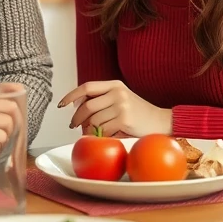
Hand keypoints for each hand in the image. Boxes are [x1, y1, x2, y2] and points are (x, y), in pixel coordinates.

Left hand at [57, 80, 172, 136]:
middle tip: (74, 126)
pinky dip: (100, 136)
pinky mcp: (125, 119)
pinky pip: (103, 130)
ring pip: (94, 120)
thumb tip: (75, 106)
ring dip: (89, 130)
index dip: (71, 95)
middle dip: (77, 118)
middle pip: (87, 105)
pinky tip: (104, 137)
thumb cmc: (138, 113)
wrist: (161, 121)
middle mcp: (118, 92)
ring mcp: (121, 105)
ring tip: (91, 133)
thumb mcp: (121, 99)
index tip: (61, 105)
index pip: (87, 87)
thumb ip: (102, 99)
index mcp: (115, 85)